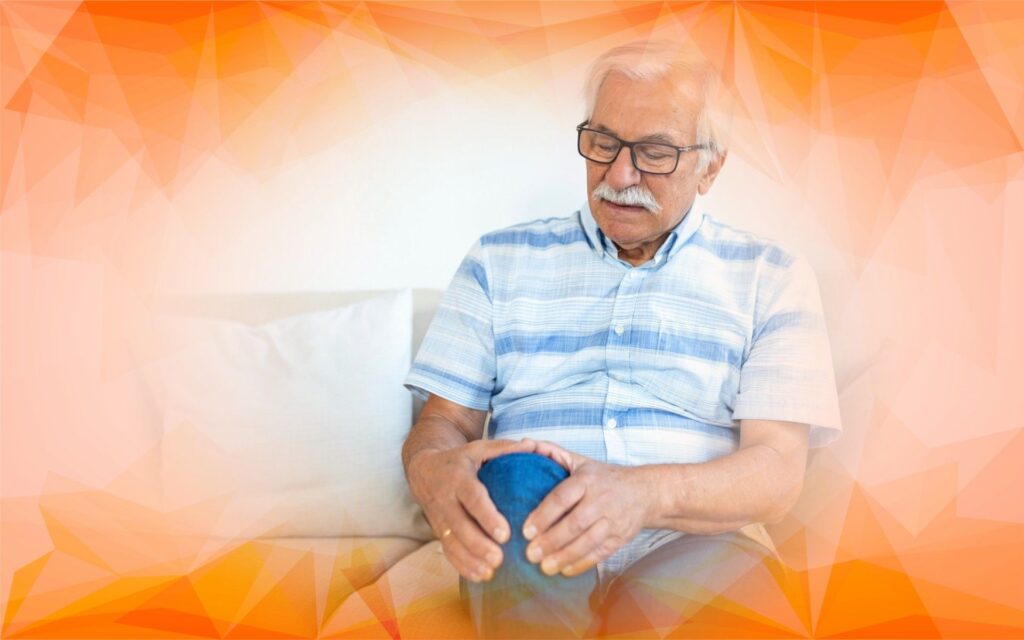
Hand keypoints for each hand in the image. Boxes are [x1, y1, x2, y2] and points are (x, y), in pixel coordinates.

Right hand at [407, 437, 539, 581]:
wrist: (424, 469)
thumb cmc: (460, 459)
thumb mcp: (478, 448)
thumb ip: (503, 448)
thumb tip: (531, 445)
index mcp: (459, 478)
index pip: (472, 498)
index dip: (487, 516)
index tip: (505, 533)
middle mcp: (446, 499)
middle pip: (460, 526)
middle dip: (478, 544)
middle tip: (499, 558)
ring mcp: (440, 518)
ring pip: (452, 542)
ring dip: (470, 559)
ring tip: (490, 572)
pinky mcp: (438, 531)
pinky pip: (448, 551)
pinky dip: (462, 565)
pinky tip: (480, 576)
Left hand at [521, 440, 651, 576]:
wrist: (645, 492)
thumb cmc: (604, 477)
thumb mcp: (580, 461)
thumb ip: (552, 453)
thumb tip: (525, 443)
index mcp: (587, 480)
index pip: (563, 497)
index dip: (544, 515)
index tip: (526, 530)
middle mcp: (601, 500)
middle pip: (575, 524)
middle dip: (551, 541)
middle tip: (530, 554)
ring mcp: (612, 520)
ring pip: (587, 542)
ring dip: (564, 556)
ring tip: (544, 567)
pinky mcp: (620, 538)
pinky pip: (600, 553)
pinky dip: (582, 564)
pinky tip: (564, 571)